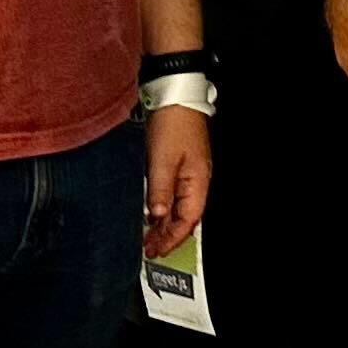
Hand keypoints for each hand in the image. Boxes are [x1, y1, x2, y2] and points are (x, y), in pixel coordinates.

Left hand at [144, 104, 210, 258]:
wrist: (175, 97)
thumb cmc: (174, 124)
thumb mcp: (162, 160)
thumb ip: (160, 190)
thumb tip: (158, 216)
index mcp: (198, 181)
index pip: (189, 219)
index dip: (173, 237)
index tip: (158, 250)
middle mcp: (197, 180)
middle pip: (186, 217)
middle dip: (168, 235)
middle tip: (150, 249)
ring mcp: (189, 173)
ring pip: (179, 207)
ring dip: (164, 223)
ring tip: (148, 237)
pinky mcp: (179, 166)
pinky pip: (173, 195)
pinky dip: (163, 208)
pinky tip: (152, 213)